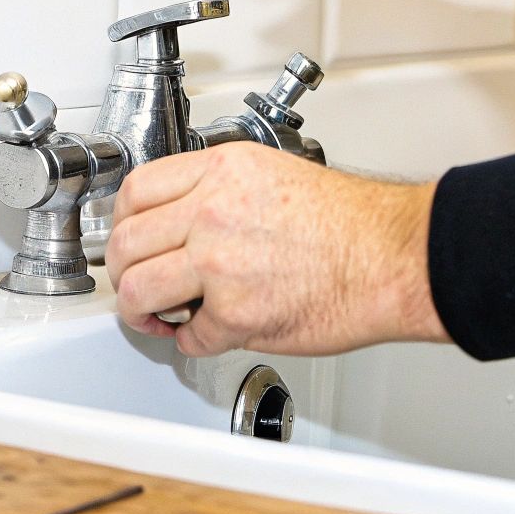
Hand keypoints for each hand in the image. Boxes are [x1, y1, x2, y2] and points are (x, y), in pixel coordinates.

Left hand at [106, 142, 447, 356]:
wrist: (393, 257)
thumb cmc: (351, 223)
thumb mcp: (273, 174)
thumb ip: (219, 191)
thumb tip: (181, 220)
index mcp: (221, 171)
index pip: (134, 191)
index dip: (121, 222)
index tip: (126, 238)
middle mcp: (211, 211)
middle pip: (124, 244)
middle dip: (122, 272)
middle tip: (136, 284)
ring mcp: (219, 263)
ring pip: (137, 292)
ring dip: (142, 313)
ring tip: (160, 316)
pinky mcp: (235, 314)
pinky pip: (187, 337)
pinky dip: (192, 342)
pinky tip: (208, 333)